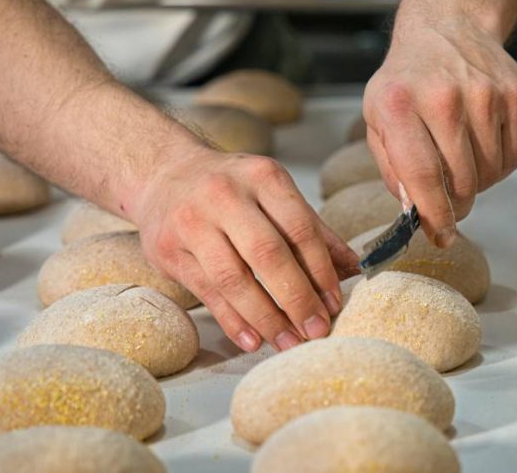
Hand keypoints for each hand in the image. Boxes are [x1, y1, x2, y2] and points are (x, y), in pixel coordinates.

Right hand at [131, 147, 358, 352]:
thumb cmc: (231, 187)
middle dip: (297, 299)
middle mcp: (225, 195)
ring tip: (289, 342)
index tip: (334, 303)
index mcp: (262, 176)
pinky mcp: (169, 250)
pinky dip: (233, 320)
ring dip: (266, 317)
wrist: (163, 174)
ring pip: (234, 279)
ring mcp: (192, 222)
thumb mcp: (273, 193)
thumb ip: (313, 229)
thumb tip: (352, 268)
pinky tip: (254, 340)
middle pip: (267, 254)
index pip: (300, 228)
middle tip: (317, 330)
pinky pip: (207, 292)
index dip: (320, 270)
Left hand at [363, 14, 516, 246]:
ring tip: (460, 160)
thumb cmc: (407, 81)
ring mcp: (486, 95)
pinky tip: (481, 146)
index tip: (441, 236)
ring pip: (490, 173)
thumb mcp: (377, 118)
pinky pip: (513, 157)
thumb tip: (415, 210)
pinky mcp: (516, 96)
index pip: (422, 175)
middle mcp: (445, 98)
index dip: (434, 215)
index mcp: (400, 105)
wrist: (447, 28)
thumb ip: (392, 167)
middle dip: (455, 204)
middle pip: (461, 180)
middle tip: (448, 201)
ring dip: (476, 182)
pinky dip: (498, 165)